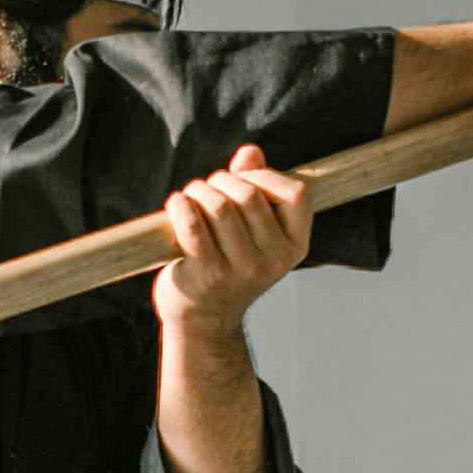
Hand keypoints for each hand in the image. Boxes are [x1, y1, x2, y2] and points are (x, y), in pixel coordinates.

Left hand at [151, 145, 315, 330]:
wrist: (203, 319)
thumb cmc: (229, 263)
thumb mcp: (253, 229)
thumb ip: (256, 186)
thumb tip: (249, 153)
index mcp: (294, 246)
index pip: (296, 193)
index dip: (266, 176)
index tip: (245, 181)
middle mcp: (273, 261)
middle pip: (248, 194)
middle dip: (221, 181)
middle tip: (207, 190)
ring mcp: (241, 271)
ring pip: (219, 206)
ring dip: (198, 191)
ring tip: (190, 198)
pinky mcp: (207, 275)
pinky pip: (192, 224)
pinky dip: (180, 205)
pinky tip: (176, 205)